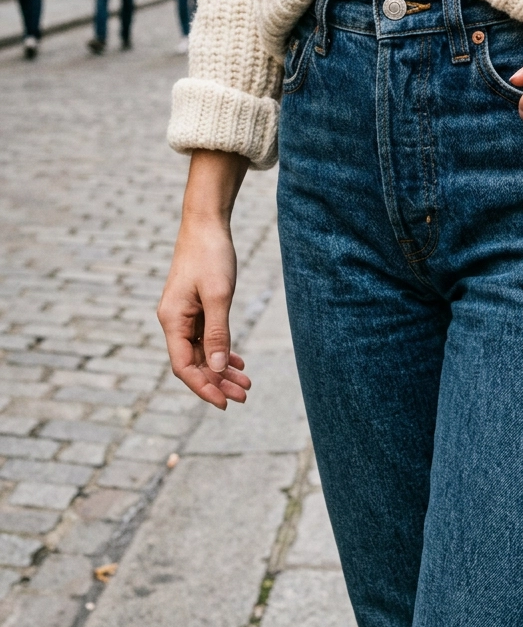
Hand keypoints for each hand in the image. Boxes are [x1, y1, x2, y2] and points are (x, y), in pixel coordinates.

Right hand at [158, 150, 249, 408]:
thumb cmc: (211, 256)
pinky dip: (221, 351)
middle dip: (217, 382)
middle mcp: (174, 321)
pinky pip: (206, 338)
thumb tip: (218, 368)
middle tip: (244, 396)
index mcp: (173, 320)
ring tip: (245, 384)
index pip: (184, 366)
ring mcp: (183, 315)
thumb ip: (218, 332)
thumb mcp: (219, 295)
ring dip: (221, 369)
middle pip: (193, 362)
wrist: (207, 224)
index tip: (224, 402)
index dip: (203, 387)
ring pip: (202, 352)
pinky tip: (237, 361)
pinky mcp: (194, 307)